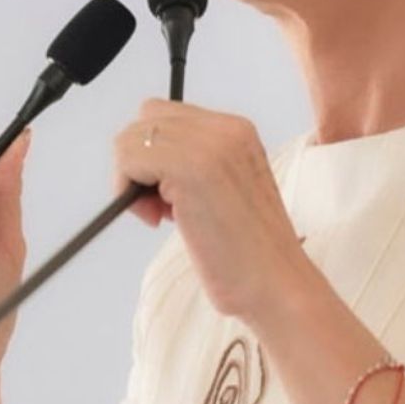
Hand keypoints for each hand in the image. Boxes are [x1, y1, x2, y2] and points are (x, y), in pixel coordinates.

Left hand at [114, 100, 308, 321]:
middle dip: (140, 164)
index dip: (156, 156)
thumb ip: (193, 164)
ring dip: (133, 180)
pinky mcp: (189, 167)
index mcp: (237, 131)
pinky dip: (128, 191)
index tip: (169, 196)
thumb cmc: (248, 255)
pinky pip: (127, 159)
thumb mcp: (224, 191)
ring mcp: (209, 144)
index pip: (166, 116)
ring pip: (131, 139)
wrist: (277, 286)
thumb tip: (138, 160)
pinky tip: (160, 221)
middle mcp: (225, 128)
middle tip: (161, 209)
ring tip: (165, 217)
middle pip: (144, 121)